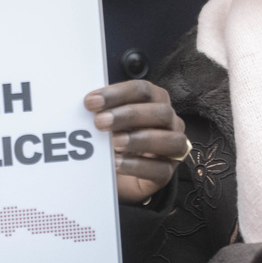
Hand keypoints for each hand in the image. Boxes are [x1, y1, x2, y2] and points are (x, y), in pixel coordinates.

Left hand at [85, 80, 187, 203]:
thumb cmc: (114, 138)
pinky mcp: (167, 173)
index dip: (117, 94)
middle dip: (129, 115)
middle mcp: (171, 121)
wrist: (115, 172)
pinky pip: (160, 169)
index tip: (91, 102)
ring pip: (170, 140)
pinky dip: (137, 165)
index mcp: (156, 100)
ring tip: (113, 142)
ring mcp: (174, 148)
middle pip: (160, 112)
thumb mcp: (109, 120)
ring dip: (139, 139)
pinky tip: (117, 163)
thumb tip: (87, 103)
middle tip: (100, 121)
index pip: (143, 90)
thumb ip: (102, 110)